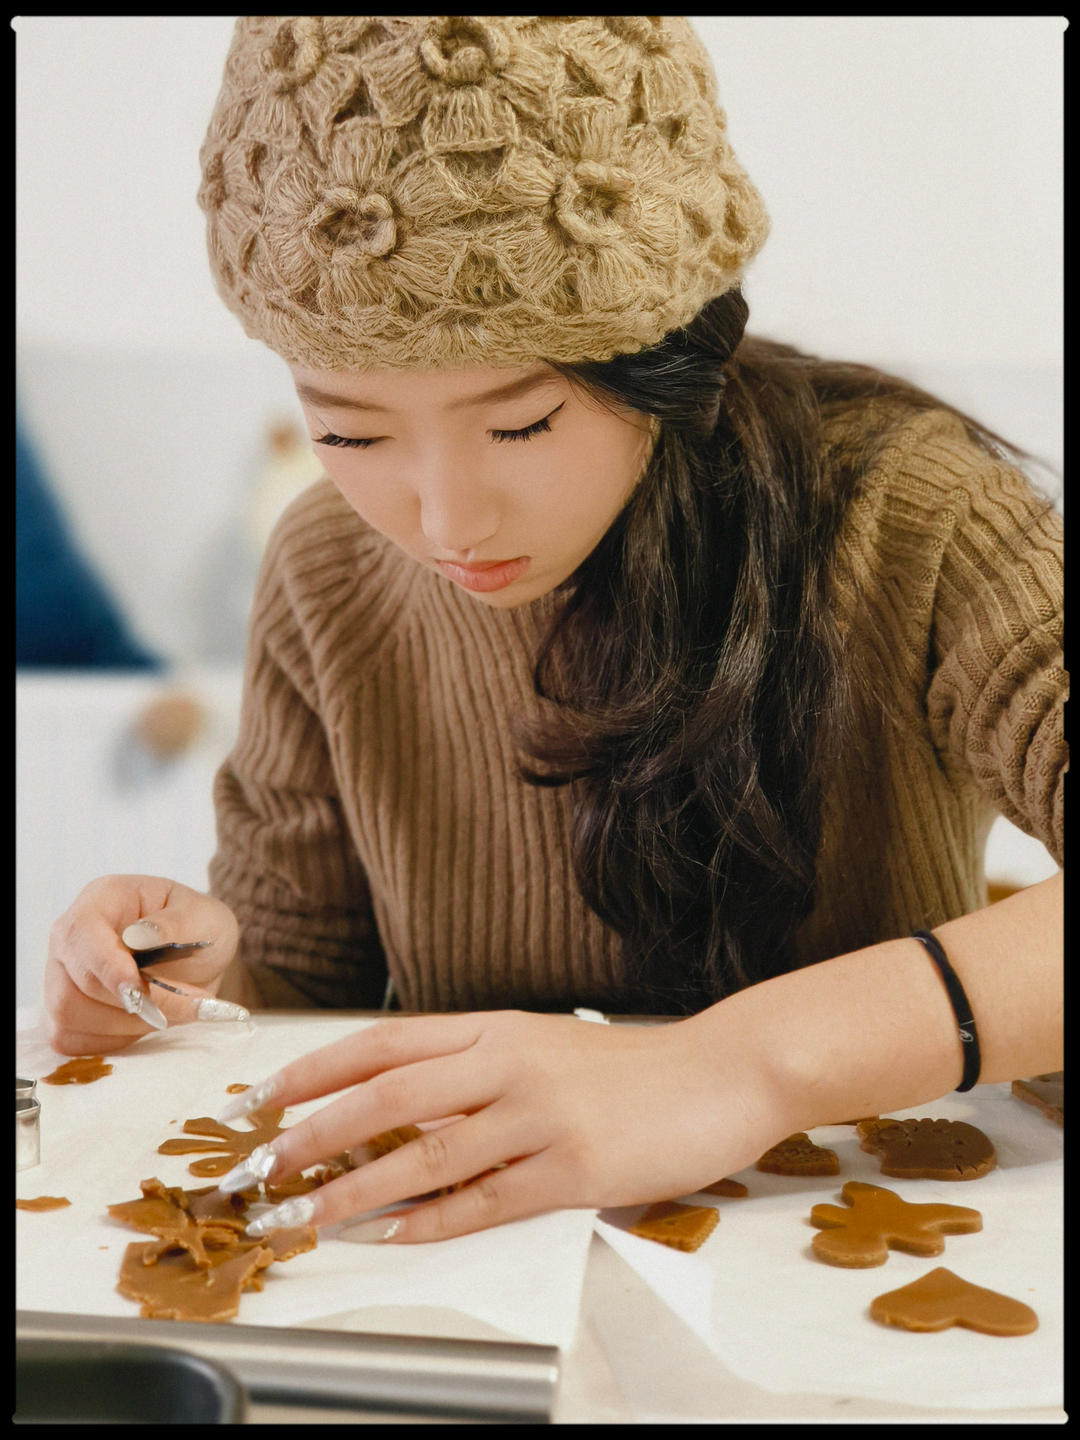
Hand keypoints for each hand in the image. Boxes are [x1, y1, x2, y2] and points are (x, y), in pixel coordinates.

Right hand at [44, 875, 240, 1053]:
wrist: (199, 959)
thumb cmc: (199, 929)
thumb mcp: (204, 917)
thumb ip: (175, 925)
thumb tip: (137, 938)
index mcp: (103, 899)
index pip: (83, 932)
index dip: (107, 967)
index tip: (141, 993)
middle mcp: (71, 937)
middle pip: (73, 984)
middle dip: (132, 1005)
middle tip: (188, 1004)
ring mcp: (61, 976)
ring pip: (69, 1016)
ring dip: (128, 1025)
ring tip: (174, 1012)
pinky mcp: (65, 1014)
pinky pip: (72, 1040)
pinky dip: (114, 1041)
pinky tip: (146, 1024)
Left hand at [222, 1008, 786, 1242]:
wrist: (719, 1076)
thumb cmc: (630, 1066)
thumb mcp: (543, 1045)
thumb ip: (474, 1067)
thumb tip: (396, 1103)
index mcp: (496, 1027)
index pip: (384, 1041)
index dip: (317, 1067)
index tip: (266, 1094)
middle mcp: (508, 1064)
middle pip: (387, 1095)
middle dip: (313, 1132)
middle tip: (264, 1163)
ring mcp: (540, 1117)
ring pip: (423, 1155)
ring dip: (354, 1191)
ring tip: (305, 1215)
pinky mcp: (573, 1170)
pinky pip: (484, 1202)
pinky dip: (431, 1223)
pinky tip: (393, 1236)